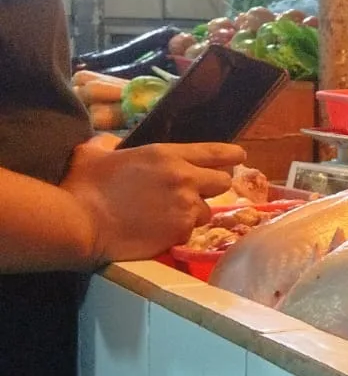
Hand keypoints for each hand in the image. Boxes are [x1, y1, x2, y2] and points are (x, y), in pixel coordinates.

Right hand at [61, 142, 246, 265]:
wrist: (80, 223)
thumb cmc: (84, 186)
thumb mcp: (94, 153)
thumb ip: (109, 144)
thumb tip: (110, 143)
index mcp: (167, 155)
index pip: (216, 152)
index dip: (231, 155)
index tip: (239, 157)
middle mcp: (184, 179)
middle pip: (223, 182)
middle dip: (213, 186)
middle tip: (196, 191)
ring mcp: (185, 207)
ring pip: (207, 211)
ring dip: (194, 213)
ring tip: (170, 215)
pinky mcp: (180, 232)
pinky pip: (190, 232)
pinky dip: (179, 232)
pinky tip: (160, 231)